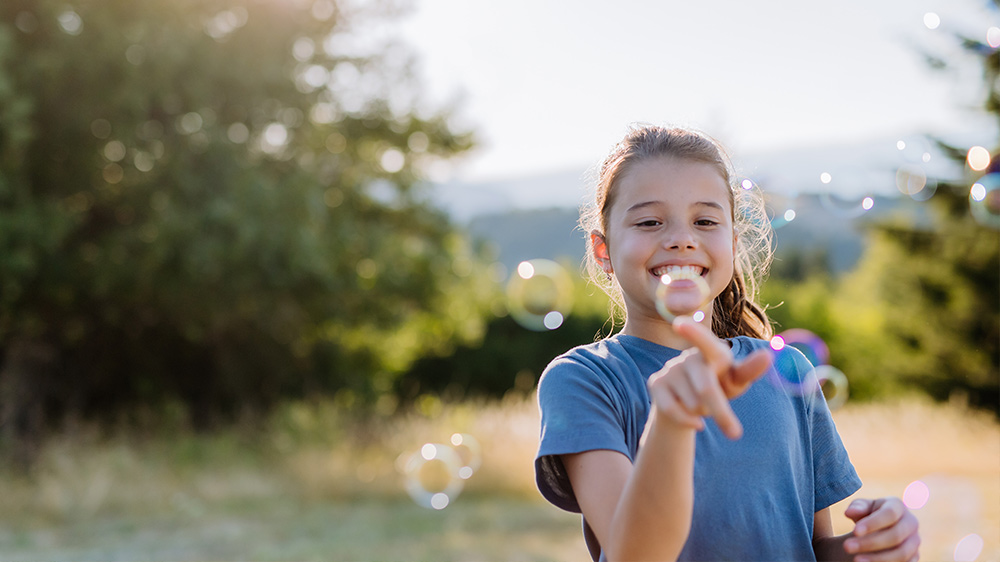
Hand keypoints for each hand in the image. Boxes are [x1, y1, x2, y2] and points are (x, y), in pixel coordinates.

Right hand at [646, 316, 772, 439]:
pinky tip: (693, 419)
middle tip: (735, 433)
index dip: (693, 333)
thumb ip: (750, 370)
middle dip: (721, 412)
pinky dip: (687, 420)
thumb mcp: (736, 381)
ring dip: (702, 412)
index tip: (680, 324)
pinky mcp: (656, 383)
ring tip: (702, 406)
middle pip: (705, 388)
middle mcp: (689, 357)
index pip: (705, 342)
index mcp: (713, 351)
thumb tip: (768, 355)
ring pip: (692, 403)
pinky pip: (672, 409)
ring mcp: (671, 369)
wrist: (689, 402)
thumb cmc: (720, 385)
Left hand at [843, 497, 919, 561]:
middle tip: (847, 547)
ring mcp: (914, 542)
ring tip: (856, 560)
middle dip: (870, 543)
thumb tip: (849, 512)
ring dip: (878, 558)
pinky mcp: (914, 557)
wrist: (879, 529)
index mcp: (898, 506)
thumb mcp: (862, 508)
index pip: (890, 514)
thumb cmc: (868, 514)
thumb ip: (857, 507)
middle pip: (895, 536)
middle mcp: (911, 523)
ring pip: (901, 554)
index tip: (854, 531)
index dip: (873, 523)